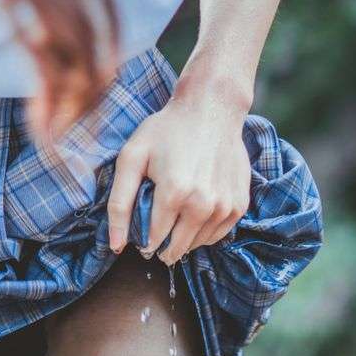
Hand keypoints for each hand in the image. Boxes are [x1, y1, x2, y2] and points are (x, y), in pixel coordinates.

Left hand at [107, 72, 251, 264]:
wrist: (211, 107)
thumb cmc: (167, 130)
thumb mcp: (131, 159)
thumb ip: (119, 204)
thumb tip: (117, 246)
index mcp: (174, 194)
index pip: (153, 240)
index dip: (143, 239)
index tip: (141, 229)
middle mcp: (202, 205)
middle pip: (175, 248)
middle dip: (162, 245)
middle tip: (157, 229)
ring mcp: (224, 206)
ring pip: (196, 245)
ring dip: (183, 239)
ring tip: (177, 215)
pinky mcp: (239, 205)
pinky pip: (216, 235)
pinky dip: (203, 232)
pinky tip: (195, 213)